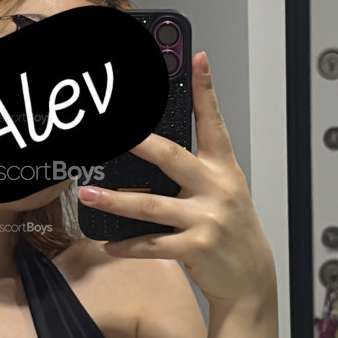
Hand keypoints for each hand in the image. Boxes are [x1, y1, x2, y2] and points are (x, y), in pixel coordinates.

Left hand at [77, 52, 276, 306]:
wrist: (250, 278)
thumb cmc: (231, 230)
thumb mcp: (223, 191)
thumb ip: (196, 169)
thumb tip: (153, 149)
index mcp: (223, 169)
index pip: (213, 122)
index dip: (206, 90)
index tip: (196, 59)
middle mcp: (216, 190)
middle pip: (172, 157)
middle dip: (140, 144)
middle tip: (114, 134)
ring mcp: (206, 220)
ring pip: (151, 206)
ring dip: (115, 201)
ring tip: (87, 194)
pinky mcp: (195, 248)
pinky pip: (152, 244)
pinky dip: (127, 244)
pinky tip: (108, 242)